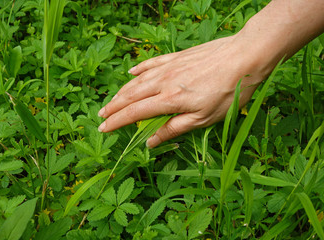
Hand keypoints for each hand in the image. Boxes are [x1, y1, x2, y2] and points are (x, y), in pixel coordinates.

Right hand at [97, 32, 269, 147]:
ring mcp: (169, 67)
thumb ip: (174, 129)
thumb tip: (150, 141)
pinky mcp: (177, 57)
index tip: (104, 129)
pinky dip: (139, 69)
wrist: (245, 56)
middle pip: (131, 96)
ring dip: (122, 92)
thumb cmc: (229, 92)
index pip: (134, 113)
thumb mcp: (204, 118)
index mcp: (169, 100)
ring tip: (111, 100)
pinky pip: (152, 63)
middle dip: (113, 107)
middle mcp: (163, 82)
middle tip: (101, 116)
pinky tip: (132, 72)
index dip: (117, 121)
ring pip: (138, 81)